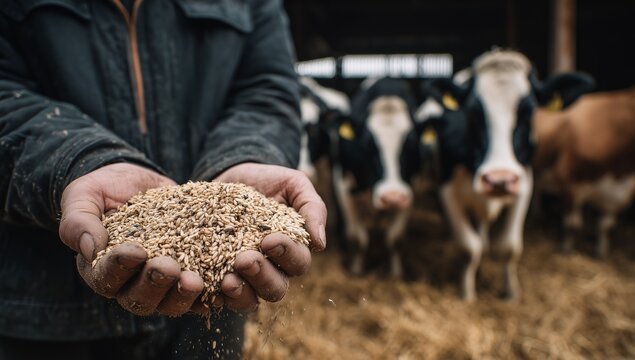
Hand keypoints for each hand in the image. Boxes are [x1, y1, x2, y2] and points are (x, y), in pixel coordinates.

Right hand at [59, 163, 205, 316]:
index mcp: (101, 269)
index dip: (120, 267)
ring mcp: (163, 283)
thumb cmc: (105, 189)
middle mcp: (131, 284)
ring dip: (184, 294)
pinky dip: (212, 291)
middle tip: (170, 267)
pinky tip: (223, 282)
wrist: (140, 182)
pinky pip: (202, 292)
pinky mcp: (190, 273)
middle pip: (140, 299)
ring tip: (196, 279)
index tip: (135, 250)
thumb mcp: (85, 195)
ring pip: (172, 302)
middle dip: (156, 285)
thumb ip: (79, 220)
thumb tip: (90, 249)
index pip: (106, 278)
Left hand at [213, 162, 326, 311]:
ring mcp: (245, 276)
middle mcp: (273, 269)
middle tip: (244, 259)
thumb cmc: (269, 180)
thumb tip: (320, 243)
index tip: (268, 240)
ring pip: (250, 298)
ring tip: (226, 279)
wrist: (232, 174)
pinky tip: (205, 285)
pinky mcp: (218, 276)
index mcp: (294, 250)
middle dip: (262, 276)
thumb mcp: (293, 184)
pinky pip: (219, 296)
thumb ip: (312, 207)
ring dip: (240, 291)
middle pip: (276, 288)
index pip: (298, 262)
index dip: (286, 254)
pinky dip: (214, 294)